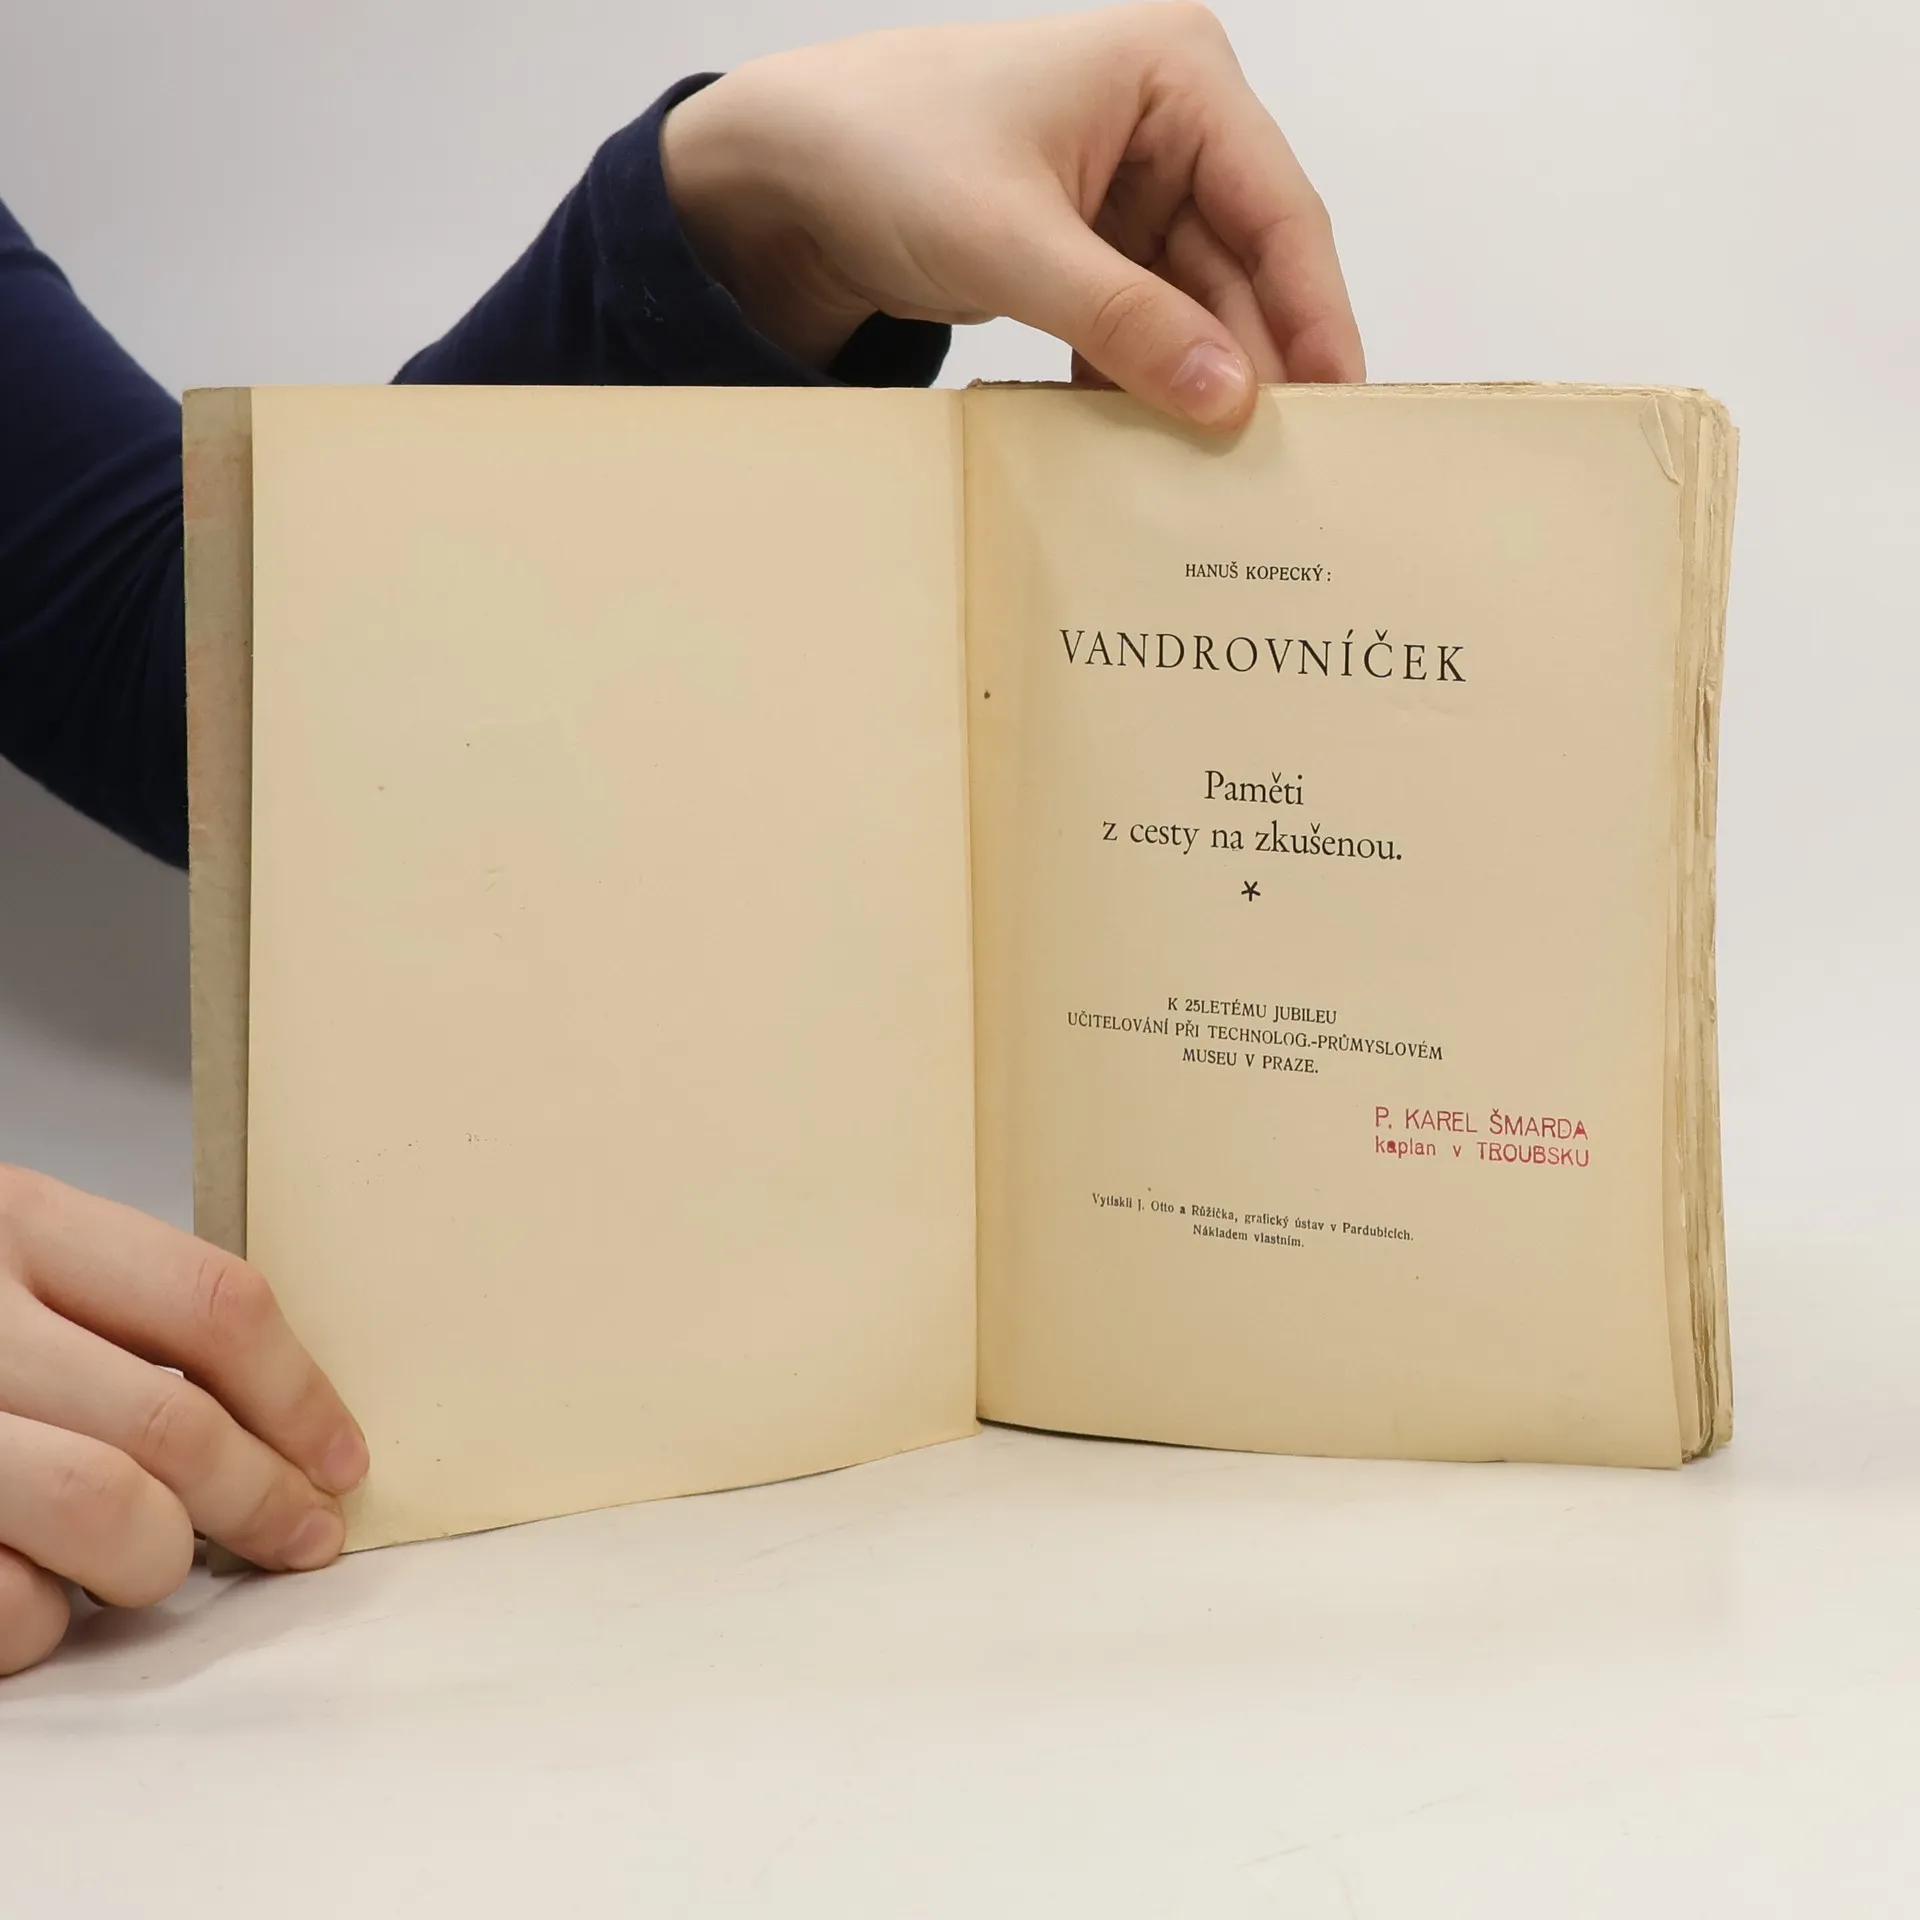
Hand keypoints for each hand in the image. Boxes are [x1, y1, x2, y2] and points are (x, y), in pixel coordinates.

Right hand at [0, 1166, 366, 1674]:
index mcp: (16, 1222)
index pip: (213, 1304)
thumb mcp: (7, 1257)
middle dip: (263, 1498)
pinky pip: (8, 1609)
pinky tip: (38, 1595)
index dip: (300, 1393)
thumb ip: (114, 1310)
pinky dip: (42, 1622)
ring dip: (157, 1564)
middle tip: (303, 1538)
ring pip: (108, 1519)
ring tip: (152, 1566)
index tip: (340, 1456)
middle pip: (175, 1424)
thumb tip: (278, 1422)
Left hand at [661, 3, 1362, 428]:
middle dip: (1258, 359)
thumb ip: (1125, 320)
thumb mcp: (1012, 243)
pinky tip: (1155, 442)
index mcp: (1171, 74)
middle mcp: (1166, 121)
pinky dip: (1145, 376)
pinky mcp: (1086, 244)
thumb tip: (1227, 399)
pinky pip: (1142, 320)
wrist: (775, 176)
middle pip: (1245, 263)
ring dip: (1200, 380)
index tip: (1342, 403)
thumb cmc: (879, 153)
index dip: (1316, 312)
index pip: (1277, 208)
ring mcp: (1127, 186)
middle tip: (1287, 464)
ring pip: (1195, 302)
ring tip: (1228, 472)